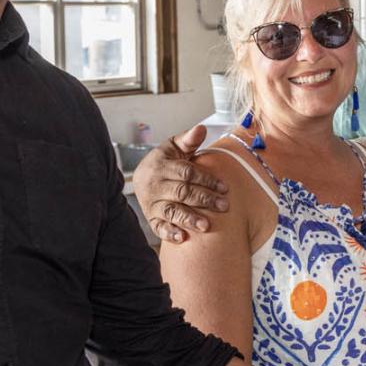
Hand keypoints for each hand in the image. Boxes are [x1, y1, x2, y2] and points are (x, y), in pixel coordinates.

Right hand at [131, 125, 227, 242]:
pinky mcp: (150, 217)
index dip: (206, 179)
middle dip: (204, 200)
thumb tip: (201, 128)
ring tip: (206, 226)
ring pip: (171, 211)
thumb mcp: (173, 147)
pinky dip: (169, 233)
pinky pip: (158, 227)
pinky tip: (182, 238)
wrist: (141, 176)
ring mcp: (151, 202)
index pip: (187, 173)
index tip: (224, 188)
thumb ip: (188, 140)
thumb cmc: (164, 161)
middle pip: (182, 192)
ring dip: (188, 218)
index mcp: (161, 165)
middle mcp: (155, 185)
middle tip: (224, 206)